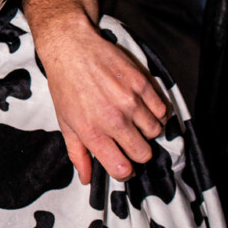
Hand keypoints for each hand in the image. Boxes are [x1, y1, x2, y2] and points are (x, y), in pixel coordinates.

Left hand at [39, 12, 166, 181]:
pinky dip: (156, 113)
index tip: (122, 163)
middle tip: (128, 140)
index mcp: (93, 132)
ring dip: (147, 130)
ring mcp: (130, 101)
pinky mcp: (142, 84)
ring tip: (134, 120)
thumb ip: (77, 153)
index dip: (124, 171)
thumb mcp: (65, 122)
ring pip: (156, 132)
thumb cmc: (65, 86)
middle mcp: (114, 120)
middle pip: (144, 154)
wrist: (72, 48)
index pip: (122, 169)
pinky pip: (162, 110)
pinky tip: (143, 108)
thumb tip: (86, 179)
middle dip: (137, 151)